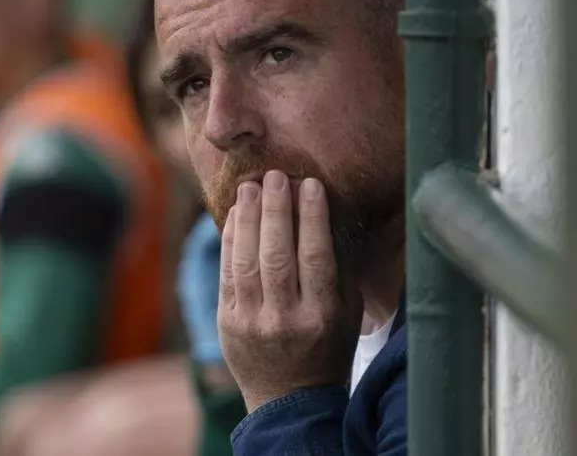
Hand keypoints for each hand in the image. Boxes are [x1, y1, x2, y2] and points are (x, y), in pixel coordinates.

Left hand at [218, 170, 362, 410]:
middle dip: (276, 211)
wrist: (290, 400)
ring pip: (247, 261)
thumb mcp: (348, 313)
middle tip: (276, 176)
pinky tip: (236, 215)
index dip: (312, 217)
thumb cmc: (327, 347)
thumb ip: (340, 269)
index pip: (317, 257)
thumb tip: (328, 215)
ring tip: (251, 187)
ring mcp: (253, 321)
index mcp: (323, 315)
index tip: (310, 184)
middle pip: (278, 255)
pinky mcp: (228, 322)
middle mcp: (286, 318)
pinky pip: (227, 274)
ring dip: (248, 219)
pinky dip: (230, 241)